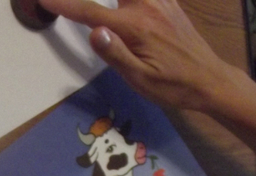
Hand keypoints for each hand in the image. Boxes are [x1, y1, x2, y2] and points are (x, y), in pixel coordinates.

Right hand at [39, 0, 232, 111]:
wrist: (210, 80)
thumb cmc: (173, 86)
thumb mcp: (141, 79)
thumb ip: (116, 54)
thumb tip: (93, 31)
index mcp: (135, 27)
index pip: (91, 13)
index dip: (66, 5)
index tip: (44, 0)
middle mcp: (147, 5)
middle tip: (65, 1)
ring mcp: (160, 1)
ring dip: (114, 0)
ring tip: (100, 7)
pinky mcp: (168, 2)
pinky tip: (123, 4)